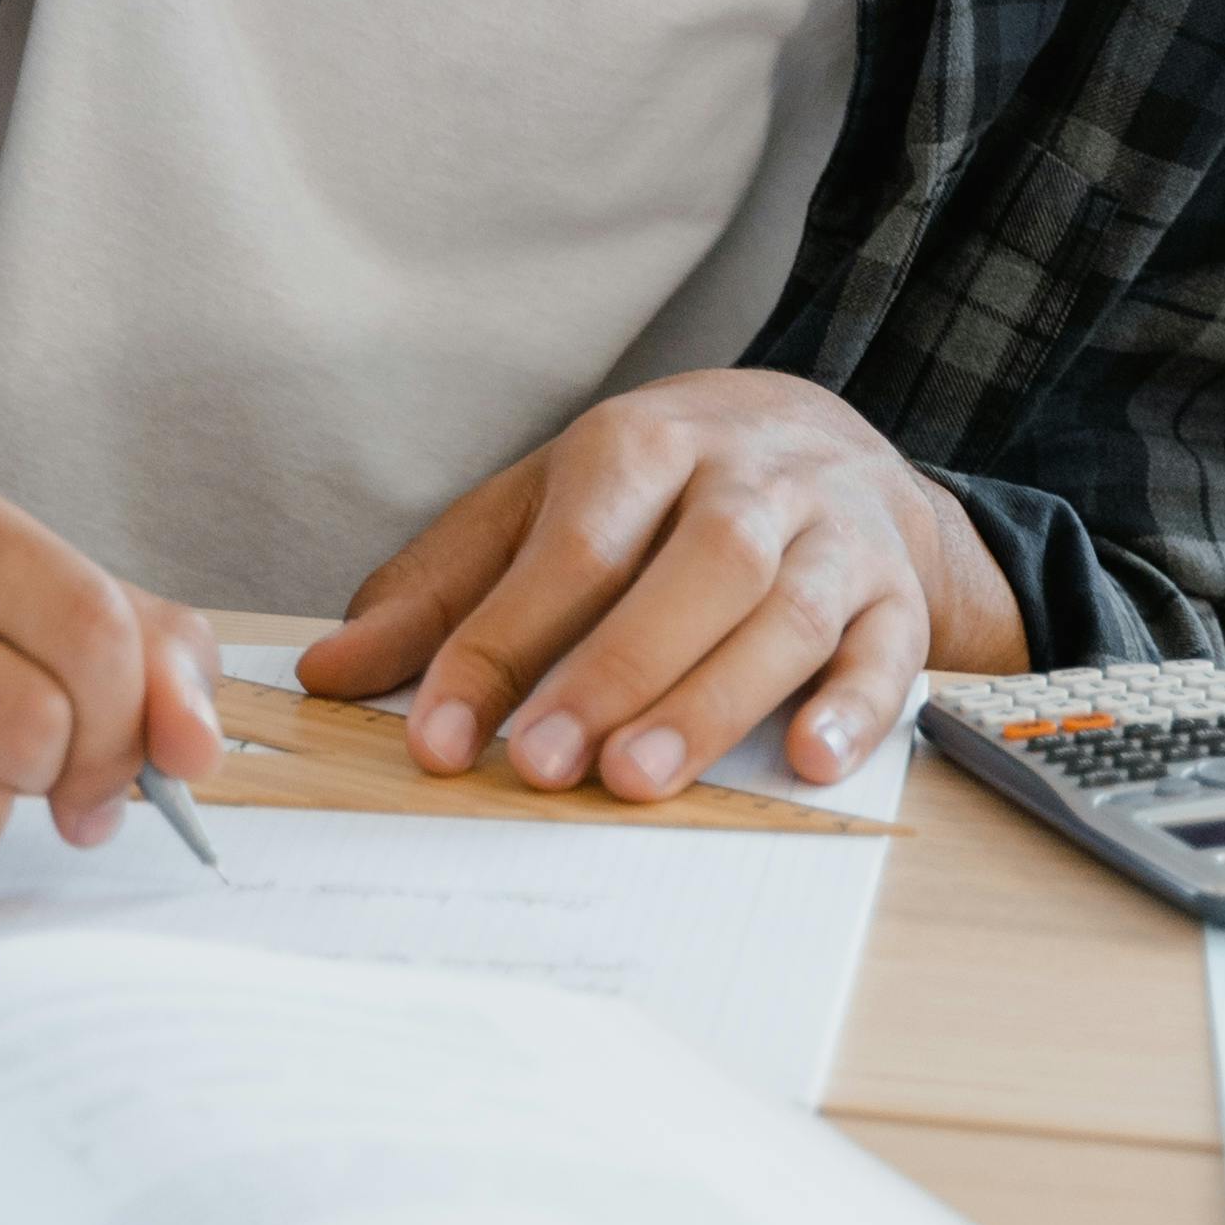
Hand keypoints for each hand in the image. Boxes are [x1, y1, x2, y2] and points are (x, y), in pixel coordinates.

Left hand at [294, 372, 1026, 802]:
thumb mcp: (542, 508)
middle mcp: (744, 482)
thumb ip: (442, 589)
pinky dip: (853, 708)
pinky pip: (886, 651)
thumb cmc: (661, 494)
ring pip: (782, 613)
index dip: (499, 644)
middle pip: (689, 570)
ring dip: (712, 700)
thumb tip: (328, 670)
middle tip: (544, 765)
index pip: (569, 547)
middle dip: (613, 671)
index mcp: (641, 446)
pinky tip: (810, 763)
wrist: (830, 443)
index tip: (440, 738)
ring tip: (640, 780)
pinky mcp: (896, 596)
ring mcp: (832, 537)